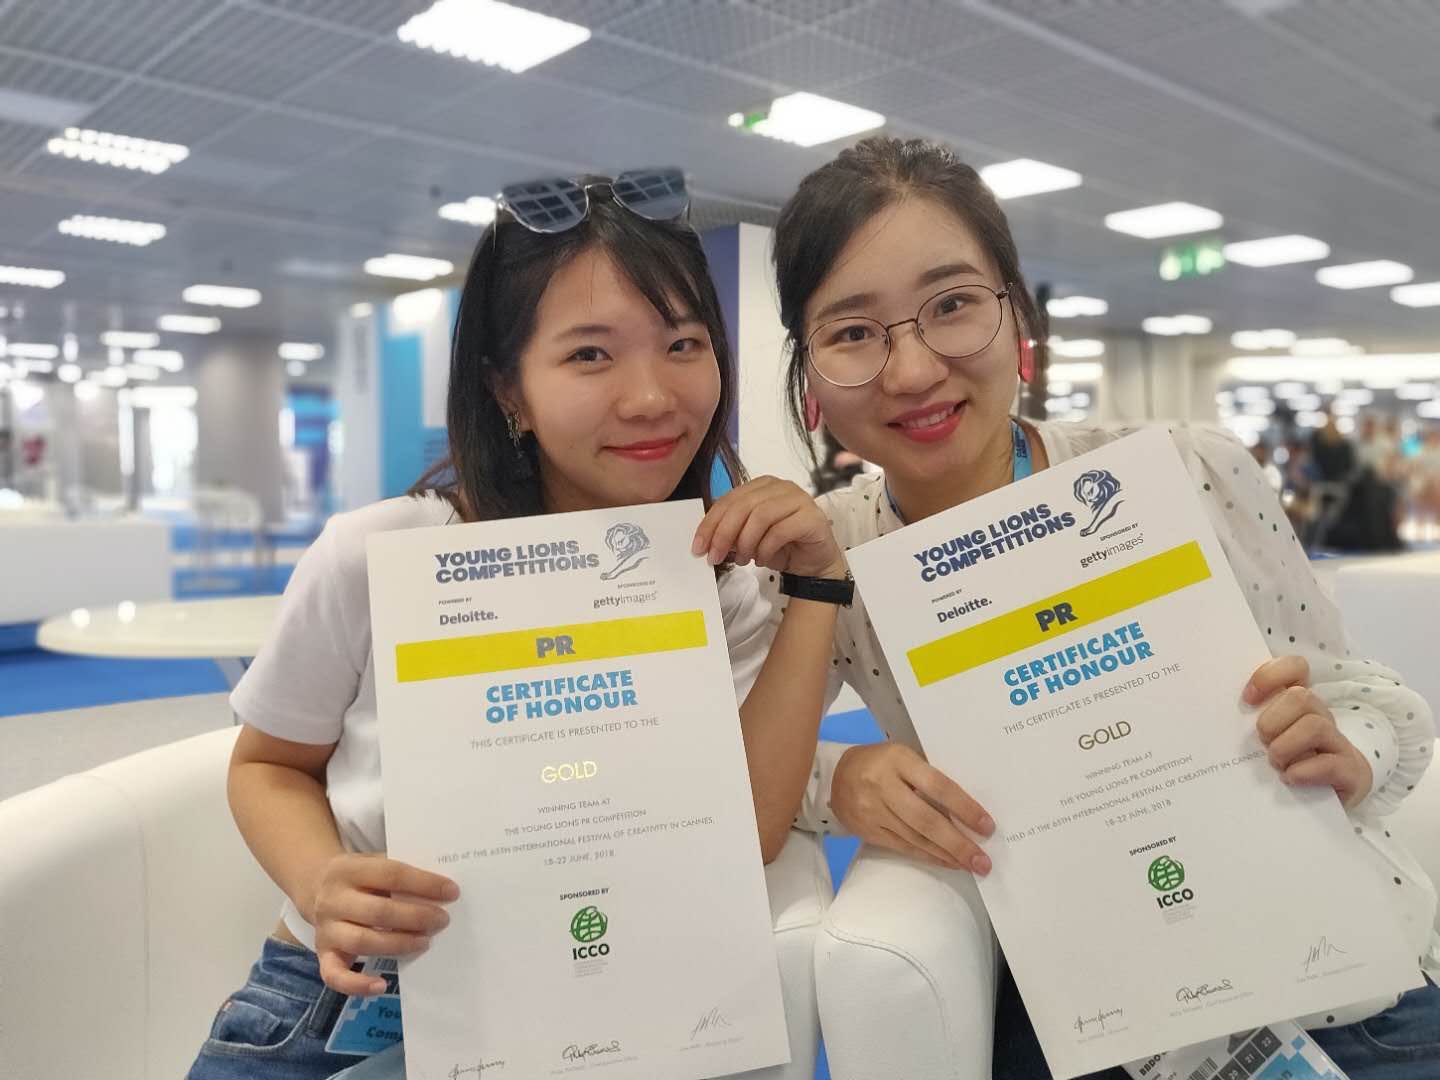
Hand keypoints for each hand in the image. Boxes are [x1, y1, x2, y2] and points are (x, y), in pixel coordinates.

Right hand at [306, 853, 459, 994]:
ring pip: (362, 941)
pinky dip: (358, 984)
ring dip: (398, 944)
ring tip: (425, 942)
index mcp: (349, 869)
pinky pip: (335, 976)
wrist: (315, 884)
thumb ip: (399, 874)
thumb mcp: (373, 862)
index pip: (392, 874)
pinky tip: (382, 985)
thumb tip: (442, 890)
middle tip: (442, 920)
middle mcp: (333, 899)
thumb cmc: (359, 876)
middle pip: (378, 911)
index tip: (452, 892)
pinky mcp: (323, 954)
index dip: (424, 883)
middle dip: (416, 917)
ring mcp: (326, 929)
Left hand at [692, 476, 843, 578]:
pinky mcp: (811, 517)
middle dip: (723, 534)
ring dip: (745, 543)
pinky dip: (765, 549)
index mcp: (761, 485)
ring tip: (742, 560)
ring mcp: (798, 499)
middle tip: (714, 557)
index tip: (698, 547)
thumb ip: (730, 533)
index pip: (729, 500)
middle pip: (742, 506)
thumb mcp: (747, 539)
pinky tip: (762, 560)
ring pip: (761, 516)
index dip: (710, 523)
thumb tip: (706, 542)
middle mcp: (780, 486)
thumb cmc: (780, 547)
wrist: (813, 563)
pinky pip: (780, 531)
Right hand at [829, 742, 994, 872]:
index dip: (964, 808)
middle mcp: (883, 785)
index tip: (986, 826)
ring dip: (946, 855)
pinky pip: (903, 848)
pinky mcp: (867, 831)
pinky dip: (928, 857)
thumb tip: (967, 810)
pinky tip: (946, 861)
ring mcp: (872, 811)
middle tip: (982, 861)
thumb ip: (929, 776)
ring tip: (970, 865)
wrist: (835, 776)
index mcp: (898, 759)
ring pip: (915, 839)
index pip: (937, 785)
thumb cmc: (882, 763)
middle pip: (925, 820)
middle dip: (957, 843)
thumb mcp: (904, 757)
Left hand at [1244, 655, 1372, 807]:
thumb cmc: (1292, 760)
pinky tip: (1290, 778)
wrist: (1333, 794)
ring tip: (1274, 763)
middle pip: (1301, 697)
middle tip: (1262, 742)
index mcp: (1300, 703)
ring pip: (1314, 726)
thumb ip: (1251, 722)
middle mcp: (1322, 716)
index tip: (1247, 699)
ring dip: (1285, 747)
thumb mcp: (1270, 737)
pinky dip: (1303, 771)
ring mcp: (1338, 742)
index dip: (1270, 676)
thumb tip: (1219, 724)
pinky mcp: (1349, 771)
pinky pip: (1330, 764)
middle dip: (1272, 720)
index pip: (1295, 667)